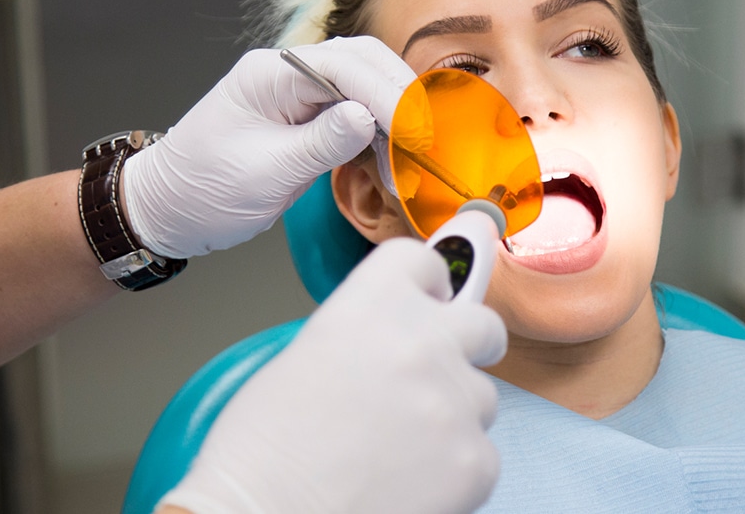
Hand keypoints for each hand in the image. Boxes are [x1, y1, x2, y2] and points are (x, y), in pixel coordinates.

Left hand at [122, 36, 416, 257]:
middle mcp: (285, 73)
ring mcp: (295, 93)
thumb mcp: (266, 173)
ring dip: (392, 113)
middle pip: (361, 62)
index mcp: (269, 74)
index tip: (415, 132)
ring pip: (362, 83)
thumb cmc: (203, 191)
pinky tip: (392, 156)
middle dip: (400, 96)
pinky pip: (351, 110)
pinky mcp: (303, 117)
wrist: (169, 209)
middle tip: (426, 139)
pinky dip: (378, 130)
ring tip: (413, 154)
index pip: (345, 67)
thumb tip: (369, 119)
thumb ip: (320, 143)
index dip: (388, 96)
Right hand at [159, 238, 506, 513]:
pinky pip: (481, 452)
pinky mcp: (475, 461)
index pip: (424, 264)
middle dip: (466, 345)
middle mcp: (422, 342)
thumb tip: (394, 340)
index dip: (426, 285)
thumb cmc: (262, 448)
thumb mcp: (304, 356)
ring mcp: (454, 403)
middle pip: (481, 324)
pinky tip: (405, 480)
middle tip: (437, 373)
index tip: (428, 299)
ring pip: (480, 397)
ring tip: (396, 446)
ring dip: (451, 414)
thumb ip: (363, 333)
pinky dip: (452, 467)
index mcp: (371, 305)